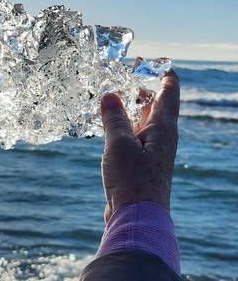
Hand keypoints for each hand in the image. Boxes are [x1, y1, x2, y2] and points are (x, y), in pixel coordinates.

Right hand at [100, 69, 179, 223]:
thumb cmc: (132, 181)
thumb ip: (114, 118)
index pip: (170, 93)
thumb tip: (110, 95)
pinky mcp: (141, 166)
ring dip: (132, 108)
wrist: (137, 219)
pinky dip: (125, 127)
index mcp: (164, 128)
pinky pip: (134, 138)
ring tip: (115, 95)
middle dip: (145, 88)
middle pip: (157, 106)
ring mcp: (153, 153)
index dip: (165, 75)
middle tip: (129, 72)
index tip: (157, 62)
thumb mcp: (119, 144)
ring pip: (144, 122)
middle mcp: (162, 138)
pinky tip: (111, 127)